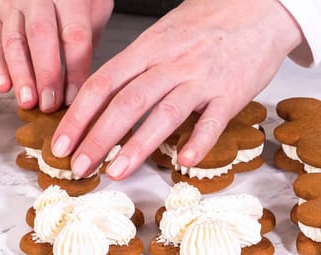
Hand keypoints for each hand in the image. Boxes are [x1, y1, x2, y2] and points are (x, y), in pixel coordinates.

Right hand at [0, 0, 112, 111]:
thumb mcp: (95, 6)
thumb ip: (90, 37)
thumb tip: (85, 81)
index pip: (74, 36)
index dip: (75, 70)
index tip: (75, 98)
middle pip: (41, 37)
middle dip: (45, 75)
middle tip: (49, 104)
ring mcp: (12, 2)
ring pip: (13, 40)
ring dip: (20, 75)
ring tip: (28, 102)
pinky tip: (5, 86)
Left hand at [51, 0, 302, 179]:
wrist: (259, 8)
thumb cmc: (208, 22)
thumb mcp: (164, 33)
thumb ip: (137, 63)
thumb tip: (104, 95)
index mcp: (149, 47)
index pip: (103, 83)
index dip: (78, 116)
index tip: (61, 143)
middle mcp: (171, 63)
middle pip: (126, 103)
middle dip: (97, 138)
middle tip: (79, 167)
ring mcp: (202, 78)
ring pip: (164, 114)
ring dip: (137, 147)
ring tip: (116, 172)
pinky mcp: (232, 93)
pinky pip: (213, 122)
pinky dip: (199, 143)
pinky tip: (184, 163)